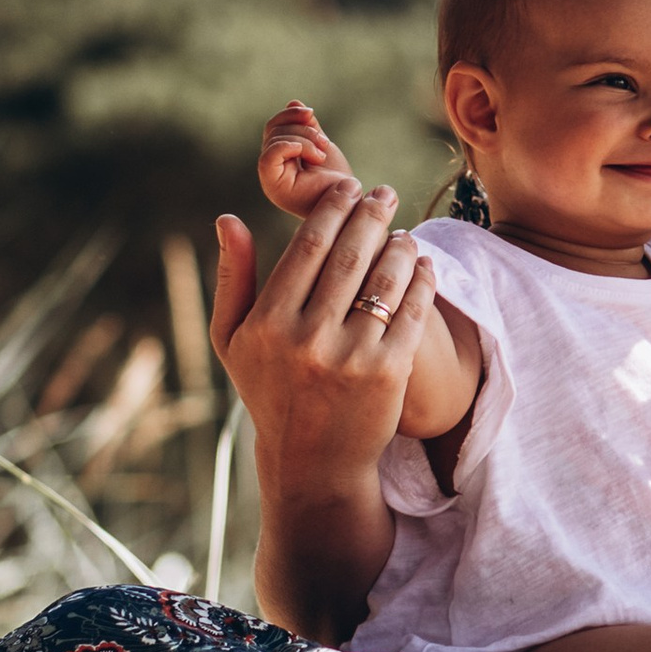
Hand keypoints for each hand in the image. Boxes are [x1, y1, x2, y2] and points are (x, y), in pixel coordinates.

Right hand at [209, 178, 433, 495]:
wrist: (312, 463)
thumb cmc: (270, 391)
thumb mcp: (232, 341)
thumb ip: (232, 278)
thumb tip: (227, 217)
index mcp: (267, 324)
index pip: (307, 246)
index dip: (333, 209)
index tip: (348, 189)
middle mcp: (306, 339)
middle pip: (349, 255)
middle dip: (370, 215)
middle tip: (383, 194)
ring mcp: (350, 356)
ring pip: (385, 278)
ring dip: (400, 245)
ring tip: (403, 231)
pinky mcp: (388, 373)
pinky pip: (413, 310)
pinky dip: (422, 279)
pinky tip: (423, 263)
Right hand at [258, 100, 352, 218]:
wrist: (354, 205)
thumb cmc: (340, 181)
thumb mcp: (322, 146)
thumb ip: (307, 128)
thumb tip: (293, 102)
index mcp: (281, 161)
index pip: (273, 128)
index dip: (290, 115)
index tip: (313, 117)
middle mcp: (272, 171)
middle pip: (272, 131)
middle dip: (302, 128)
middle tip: (324, 144)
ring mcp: (271, 180)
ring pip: (274, 140)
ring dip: (304, 138)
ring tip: (323, 152)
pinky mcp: (275, 189)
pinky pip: (268, 158)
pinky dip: (290, 146)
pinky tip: (313, 154)